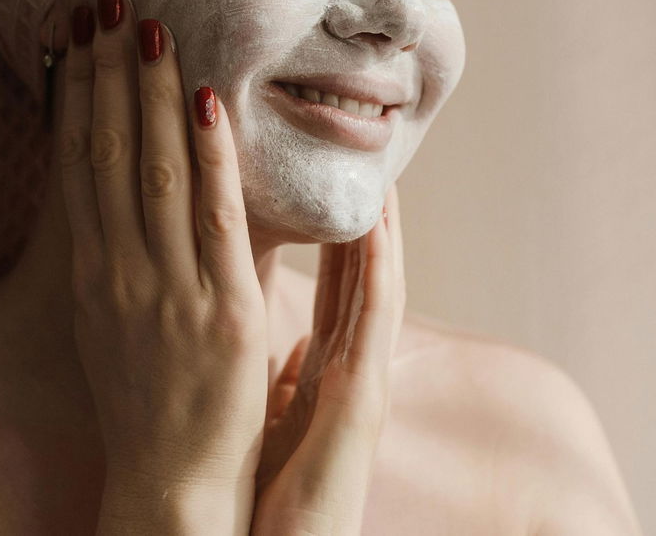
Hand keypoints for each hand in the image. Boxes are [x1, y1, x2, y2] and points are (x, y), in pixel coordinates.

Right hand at [58, 0, 266, 533]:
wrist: (169, 482)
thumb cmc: (148, 399)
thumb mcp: (110, 319)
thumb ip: (116, 253)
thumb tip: (119, 188)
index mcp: (91, 272)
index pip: (79, 164)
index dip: (76, 94)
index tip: (74, 35)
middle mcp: (118, 272)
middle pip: (110, 153)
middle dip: (109, 72)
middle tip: (108, 2)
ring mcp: (168, 290)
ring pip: (156, 172)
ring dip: (152, 93)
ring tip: (150, 27)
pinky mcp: (223, 310)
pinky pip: (214, 217)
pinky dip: (210, 155)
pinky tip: (208, 101)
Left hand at [252, 184, 404, 534]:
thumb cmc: (273, 497)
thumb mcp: (275, 421)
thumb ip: (285, 378)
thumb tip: (289, 346)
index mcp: (323, 371)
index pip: (335, 286)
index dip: (340, 235)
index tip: (332, 181)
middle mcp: (348, 368)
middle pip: (362, 277)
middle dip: (368, 218)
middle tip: (367, 158)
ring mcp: (362, 380)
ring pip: (376, 286)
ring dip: (383, 231)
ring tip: (382, 175)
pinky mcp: (363, 399)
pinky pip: (374, 320)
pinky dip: (378, 269)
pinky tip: (376, 229)